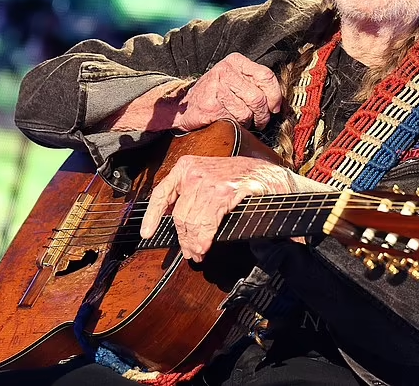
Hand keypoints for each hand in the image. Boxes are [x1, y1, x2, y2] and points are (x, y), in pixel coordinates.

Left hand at [139, 155, 294, 261]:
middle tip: (189, 252)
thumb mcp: (210, 177)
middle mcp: (196, 172)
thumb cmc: (241, 178)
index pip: (162, 193)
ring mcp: (211, 181)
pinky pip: (207, 223)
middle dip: (183, 238)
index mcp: (187, 166)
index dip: (153, 216)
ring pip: (191, 221)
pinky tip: (205, 247)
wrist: (271, 175)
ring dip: (193, 243)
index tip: (147, 233)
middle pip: (179, 215)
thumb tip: (173, 218)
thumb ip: (192, 193)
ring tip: (198, 253)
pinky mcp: (226, 192)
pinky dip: (204, 239)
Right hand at [175, 53, 281, 131]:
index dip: (275, 95)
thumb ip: (256, 84)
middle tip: (260, 121)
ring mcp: (216, 88)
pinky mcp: (210, 106)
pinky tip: (228, 121)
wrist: (183, 106)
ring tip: (241, 121)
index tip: (275, 108)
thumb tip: (279, 104)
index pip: (266, 76)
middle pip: (258, 98)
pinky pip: (234, 121)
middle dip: (263, 115)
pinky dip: (235, 126)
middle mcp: (225, 71)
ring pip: (247, 112)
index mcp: (235, 61)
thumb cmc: (215, 94)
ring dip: (248, 123)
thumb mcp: (234, 79)